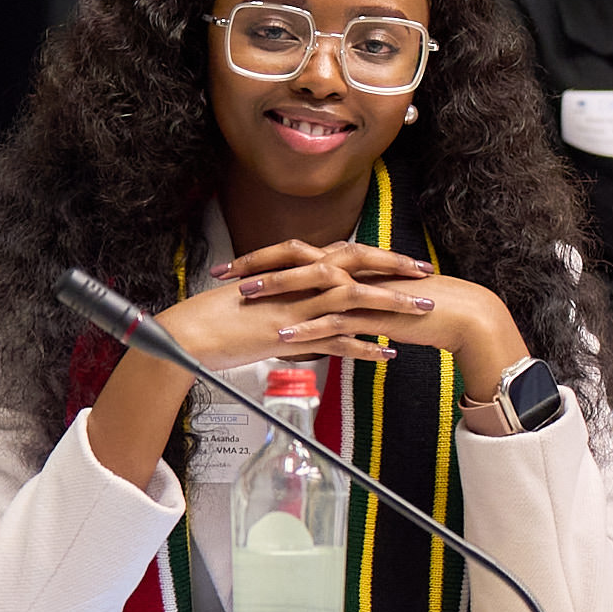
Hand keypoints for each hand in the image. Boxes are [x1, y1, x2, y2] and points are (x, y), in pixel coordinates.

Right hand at [156, 240, 435, 378]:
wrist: (186, 334)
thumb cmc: (217, 317)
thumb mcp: (260, 300)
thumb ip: (289, 297)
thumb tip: (310, 302)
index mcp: (292, 271)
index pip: (344, 256)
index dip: (379, 257)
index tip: (407, 262)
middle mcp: (296, 284)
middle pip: (356, 267)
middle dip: (395, 269)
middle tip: (427, 275)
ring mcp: (294, 309)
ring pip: (353, 300)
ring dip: (391, 305)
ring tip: (423, 311)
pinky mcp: (288, 336)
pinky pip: (334, 340)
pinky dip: (364, 348)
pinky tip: (387, 355)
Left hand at [226, 240, 525, 384]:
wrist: (460, 313)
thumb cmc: (419, 306)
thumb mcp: (375, 295)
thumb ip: (346, 294)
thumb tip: (319, 301)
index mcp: (349, 261)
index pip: (297, 253)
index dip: (261, 258)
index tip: (231, 266)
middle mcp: (352, 268)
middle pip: (297, 259)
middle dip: (257, 266)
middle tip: (225, 275)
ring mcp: (363, 289)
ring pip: (311, 284)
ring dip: (276, 290)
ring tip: (246, 298)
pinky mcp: (374, 312)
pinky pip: (334, 318)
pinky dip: (307, 326)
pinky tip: (283, 335)